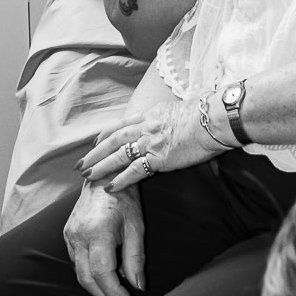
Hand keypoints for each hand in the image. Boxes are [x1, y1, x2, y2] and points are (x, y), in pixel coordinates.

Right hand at [64, 180, 144, 295]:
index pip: (103, 273)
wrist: (104, 175)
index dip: (115, 293)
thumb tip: (138, 286)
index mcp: (97, 231)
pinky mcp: (67, 235)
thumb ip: (136, 258)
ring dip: (96, 288)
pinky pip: (76, 262)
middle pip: (87, 279)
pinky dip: (89, 273)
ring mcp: (70, 235)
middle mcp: (79, 235)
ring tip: (115, 295)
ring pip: (80, 273)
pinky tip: (103, 276)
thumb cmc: (124, 198)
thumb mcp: (136, 226)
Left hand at [80, 98, 223, 191]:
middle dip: (95, 152)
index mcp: (152, 114)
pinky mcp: (160, 157)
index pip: (123, 124)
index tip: (96, 142)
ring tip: (87, 175)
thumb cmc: (206, 113)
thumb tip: (172, 120)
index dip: (107, 134)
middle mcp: (147, 126)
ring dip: (100, 165)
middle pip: (114, 139)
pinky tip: (109, 186)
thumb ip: (170, 117)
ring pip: (118, 154)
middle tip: (80, 163)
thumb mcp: (182, 109)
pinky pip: (134, 170)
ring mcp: (152, 141)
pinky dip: (120, 179)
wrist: (215, 118)